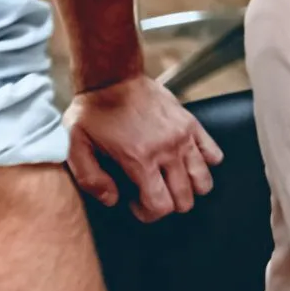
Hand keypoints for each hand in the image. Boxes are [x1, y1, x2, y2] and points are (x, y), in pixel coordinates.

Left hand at [67, 76, 221, 221]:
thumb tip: (112, 200)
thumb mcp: (75, 147)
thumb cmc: (93, 112)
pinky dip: (204, 163)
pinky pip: (213, 153)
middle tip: (151, 192)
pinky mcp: (191, 124)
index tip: (136, 203)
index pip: (161, 206)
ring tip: (171, 180)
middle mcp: (167, 150)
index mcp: (139, 159)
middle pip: (185, 199)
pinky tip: (185, 160)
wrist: (112, 77)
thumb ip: (91, 179)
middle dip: (168, 204)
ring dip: (189, 188)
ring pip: (203, 181)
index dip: (149, 213)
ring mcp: (183, 136)